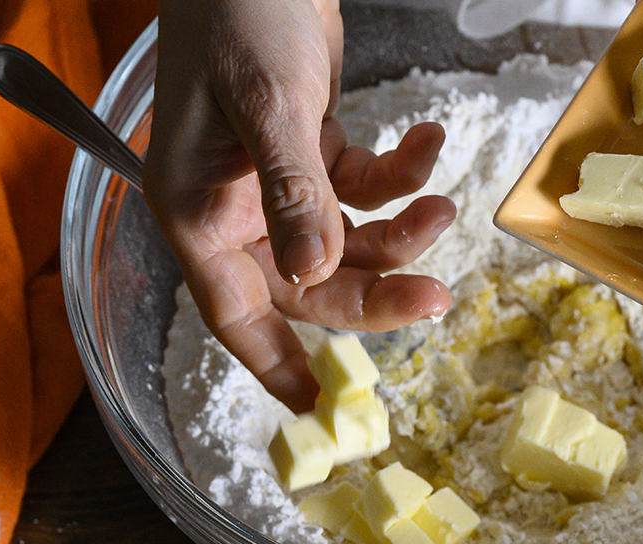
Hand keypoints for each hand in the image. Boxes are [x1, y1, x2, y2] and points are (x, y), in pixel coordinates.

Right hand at [144, 0, 454, 412]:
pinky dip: (403, 175)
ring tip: (442, 205)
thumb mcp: (267, 106)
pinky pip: (365, 188)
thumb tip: (316, 273)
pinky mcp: (312, 152)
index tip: (315, 406)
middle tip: (437, 296)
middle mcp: (238, 209)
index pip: (235, 312)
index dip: (274, 363)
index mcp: (200, 211)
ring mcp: (277, 183)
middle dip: (376, 291)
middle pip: (312, 283)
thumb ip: (294, 191)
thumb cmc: (236, 16)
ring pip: (348, 242)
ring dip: (401, 230)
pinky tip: (429, 140)